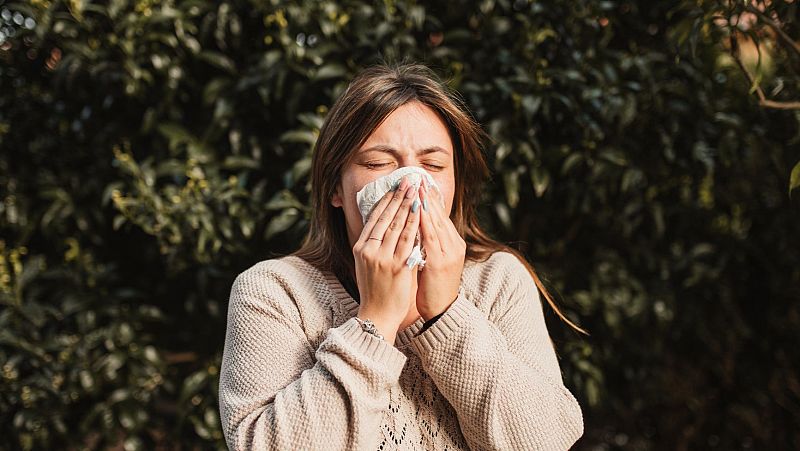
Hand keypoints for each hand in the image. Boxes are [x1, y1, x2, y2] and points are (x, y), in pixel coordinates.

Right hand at [352, 176, 420, 343]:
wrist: (377, 315)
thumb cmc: (375, 290)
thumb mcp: (367, 264)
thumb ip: (374, 245)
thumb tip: (383, 225)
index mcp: (361, 248)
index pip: (374, 218)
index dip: (386, 200)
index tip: (394, 186)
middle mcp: (369, 250)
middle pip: (385, 217)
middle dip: (398, 196)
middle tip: (408, 180)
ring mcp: (383, 258)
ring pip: (397, 225)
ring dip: (408, 205)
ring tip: (416, 190)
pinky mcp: (397, 266)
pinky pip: (408, 240)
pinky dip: (415, 224)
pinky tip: (421, 212)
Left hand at [416, 176, 465, 319]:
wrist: (442, 312)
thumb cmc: (433, 288)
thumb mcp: (432, 261)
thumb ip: (427, 243)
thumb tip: (414, 226)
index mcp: (452, 244)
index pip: (441, 216)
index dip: (431, 199)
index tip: (421, 183)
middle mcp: (453, 245)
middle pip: (440, 215)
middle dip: (427, 195)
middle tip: (417, 177)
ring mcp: (449, 253)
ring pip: (436, 222)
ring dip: (426, 204)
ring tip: (417, 187)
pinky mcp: (441, 262)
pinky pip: (431, 237)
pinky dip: (424, 222)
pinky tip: (417, 210)